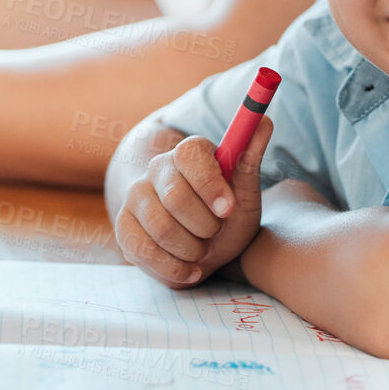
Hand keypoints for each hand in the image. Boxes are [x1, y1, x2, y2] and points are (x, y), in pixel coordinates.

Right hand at [115, 116, 270, 288]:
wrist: (202, 243)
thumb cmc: (225, 214)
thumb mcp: (245, 191)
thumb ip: (250, 159)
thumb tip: (264, 122)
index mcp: (189, 152)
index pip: (191, 155)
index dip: (210, 186)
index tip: (227, 209)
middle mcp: (158, 168)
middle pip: (176, 198)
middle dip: (205, 226)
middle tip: (215, 232)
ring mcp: (136, 196)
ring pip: (161, 228)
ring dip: (192, 249)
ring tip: (202, 249)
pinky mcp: (124, 226)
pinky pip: (143, 250)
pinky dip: (174, 268)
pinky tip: (190, 268)